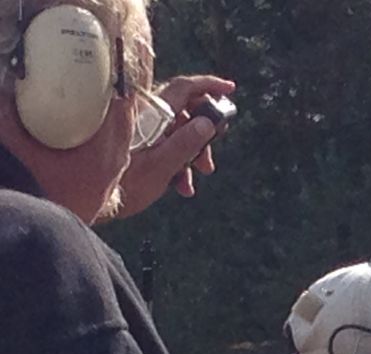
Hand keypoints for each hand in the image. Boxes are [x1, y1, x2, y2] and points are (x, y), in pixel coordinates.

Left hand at [113, 75, 235, 218]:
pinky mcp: (137, 142)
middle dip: (204, 135)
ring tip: (195, 179)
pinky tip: (180, 185)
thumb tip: (208, 123)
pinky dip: (177, 161)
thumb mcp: (161, 167)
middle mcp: (146, 117)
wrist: (90, 200)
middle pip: (184, 112)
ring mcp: (141, 129)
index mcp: (151, 116)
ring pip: (177, 131)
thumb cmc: (123, 185)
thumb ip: (185, 144)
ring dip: (192, 154)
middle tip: (210, 160)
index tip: (230, 89)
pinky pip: (165, 143)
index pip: (184, 88)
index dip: (209, 85)